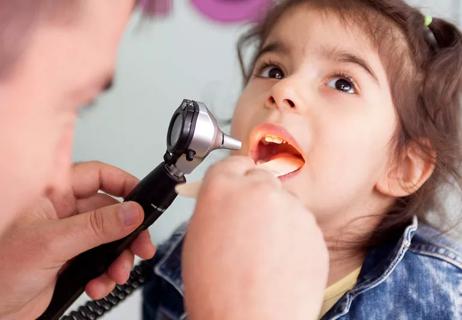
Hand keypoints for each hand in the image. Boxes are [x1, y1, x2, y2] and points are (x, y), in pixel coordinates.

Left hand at [0, 161, 155, 318]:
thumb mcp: (51, 244)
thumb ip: (96, 227)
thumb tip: (131, 212)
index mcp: (52, 195)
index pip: (97, 175)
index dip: (123, 183)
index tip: (143, 199)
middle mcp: (63, 213)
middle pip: (111, 211)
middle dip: (127, 233)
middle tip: (141, 246)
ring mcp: (69, 237)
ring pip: (110, 239)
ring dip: (119, 259)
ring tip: (115, 274)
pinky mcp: (72, 260)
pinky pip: (102, 261)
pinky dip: (106, 275)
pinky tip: (98, 285)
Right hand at [182, 156, 328, 319]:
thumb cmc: (217, 289)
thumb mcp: (198, 237)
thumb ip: (216, 207)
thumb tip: (228, 199)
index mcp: (222, 187)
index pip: (234, 163)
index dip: (236, 178)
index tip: (240, 186)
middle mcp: (257, 189)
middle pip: (262, 179)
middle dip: (257, 197)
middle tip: (251, 226)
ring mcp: (290, 207)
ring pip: (284, 202)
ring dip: (277, 219)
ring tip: (265, 253)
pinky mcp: (313, 228)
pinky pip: (302, 225)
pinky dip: (295, 238)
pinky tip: (281, 262)